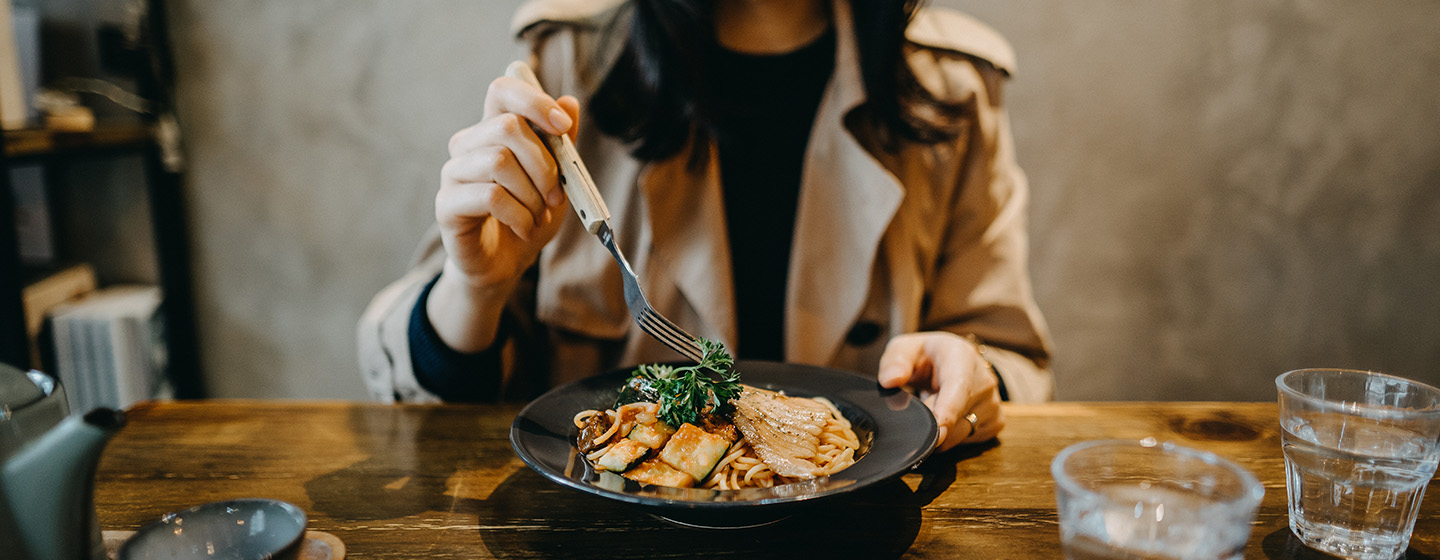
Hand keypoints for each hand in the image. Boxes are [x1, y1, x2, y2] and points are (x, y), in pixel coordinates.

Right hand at [427, 75, 580, 351]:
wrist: (504, 265)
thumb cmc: (529, 218)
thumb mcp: (556, 181)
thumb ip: (563, 145)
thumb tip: (571, 102)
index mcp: (493, 132)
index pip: (502, 90)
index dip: (534, 100)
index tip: (563, 125)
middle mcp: (468, 146)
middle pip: (507, 126)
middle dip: (544, 162)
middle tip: (556, 194)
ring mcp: (453, 174)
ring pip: (499, 161)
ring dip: (532, 193)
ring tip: (540, 215)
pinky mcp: (447, 204)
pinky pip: (489, 196)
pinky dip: (519, 215)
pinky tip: (525, 228)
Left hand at [877, 332, 1003, 450]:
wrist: (954, 361)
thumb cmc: (926, 356)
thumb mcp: (904, 349)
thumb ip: (894, 362)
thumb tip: (891, 381)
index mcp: (961, 356)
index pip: (959, 387)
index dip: (948, 411)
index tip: (937, 432)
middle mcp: (984, 380)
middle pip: (957, 418)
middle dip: (929, 422)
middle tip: (918, 405)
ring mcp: (993, 403)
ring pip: (960, 435)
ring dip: (939, 430)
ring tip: (932, 405)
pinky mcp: (995, 422)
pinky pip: (966, 442)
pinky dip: (950, 437)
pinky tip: (946, 417)